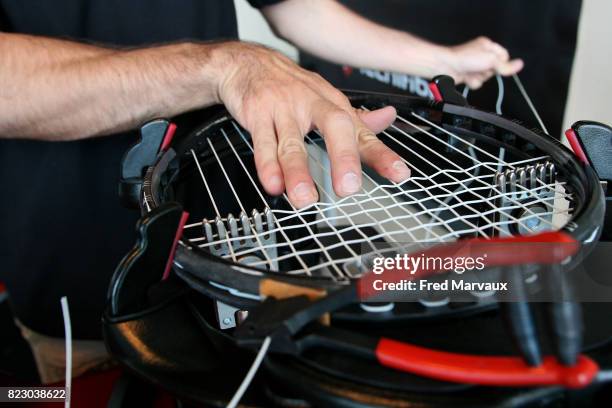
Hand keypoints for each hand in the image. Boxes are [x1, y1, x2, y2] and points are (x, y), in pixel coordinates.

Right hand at [215, 42, 410, 207]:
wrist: (247, 62)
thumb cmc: (290, 86)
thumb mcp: (325, 98)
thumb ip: (356, 118)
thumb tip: (388, 119)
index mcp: (333, 104)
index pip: (361, 132)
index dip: (381, 154)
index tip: (399, 174)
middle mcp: (312, 103)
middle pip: (334, 126)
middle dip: (343, 157)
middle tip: (348, 187)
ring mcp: (284, 108)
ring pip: (293, 142)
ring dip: (298, 172)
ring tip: (305, 198)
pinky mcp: (257, 113)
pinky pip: (263, 142)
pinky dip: (267, 165)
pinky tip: (274, 184)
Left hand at [442, 37, 523, 88]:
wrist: (445, 67)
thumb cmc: (464, 58)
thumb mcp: (490, 60)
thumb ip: (505, 65)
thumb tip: (520, 65)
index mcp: (488, 46)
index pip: (504, 56)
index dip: (503, 64)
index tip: (499, 67)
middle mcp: (481, 55)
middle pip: (496, 69)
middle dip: (489, 72)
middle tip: (482, 68)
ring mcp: (474, 65)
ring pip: (486, 77)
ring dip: (480, 78)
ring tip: (472, 72)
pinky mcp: (468, 75)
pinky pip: (477, 82)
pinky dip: (473, 82)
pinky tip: (467, 77)